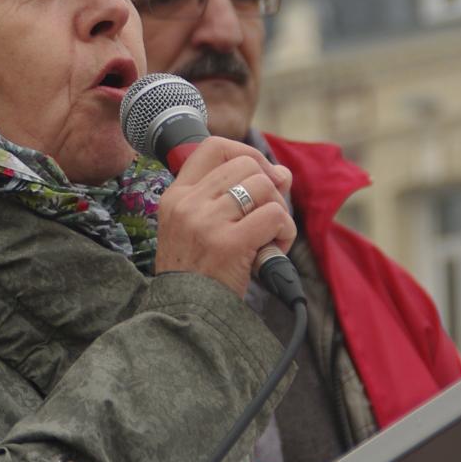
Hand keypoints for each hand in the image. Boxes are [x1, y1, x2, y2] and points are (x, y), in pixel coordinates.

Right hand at [154, 137, 294, 297]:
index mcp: (176, 195)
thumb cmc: (196, 272)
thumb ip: (233, 196)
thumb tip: (283, 173)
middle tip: (268, 216)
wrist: (185, 314)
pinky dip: (284, 232)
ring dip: (279, 211)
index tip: (260, 174)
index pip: (213, 147)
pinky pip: (274, 216)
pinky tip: (273, 250)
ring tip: (270, 237)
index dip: (246, 153)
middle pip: (247, 165)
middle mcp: (189, 203)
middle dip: (269, 187)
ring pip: (264, 187)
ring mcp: (207, 222)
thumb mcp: (197, 227)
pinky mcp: (229, 243)